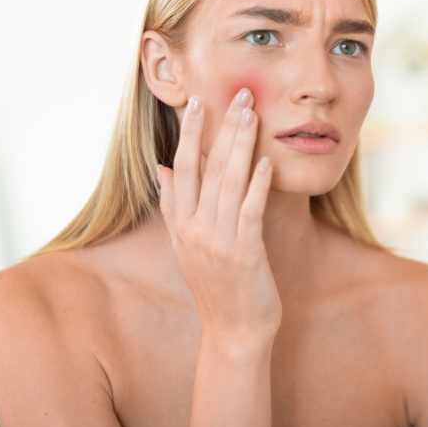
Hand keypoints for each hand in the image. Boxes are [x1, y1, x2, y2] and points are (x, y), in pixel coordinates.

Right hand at [157, 88, 281, 340]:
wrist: (234, 331)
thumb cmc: (217, 285)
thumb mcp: (187, 244)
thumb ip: (175, 205)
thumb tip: (161, 169)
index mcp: (181, 223)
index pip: (181, 168)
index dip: (189, 133)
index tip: (198, 101)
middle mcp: (194, 229)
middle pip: (206, 168)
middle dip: (222, 128)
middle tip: (240, 94)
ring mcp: (217, 241)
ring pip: (228, 183)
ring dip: (241, 146)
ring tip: (252, 114)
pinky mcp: (244, 254)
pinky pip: (249, 212)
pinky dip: (257, 185)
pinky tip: (266, 161)